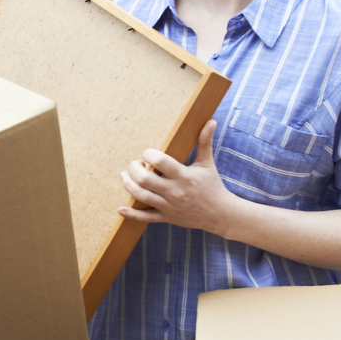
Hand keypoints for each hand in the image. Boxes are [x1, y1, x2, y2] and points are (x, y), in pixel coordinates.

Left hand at [118, 118, 237, 233]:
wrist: (220, 214)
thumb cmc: (212, 186)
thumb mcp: (207, 163)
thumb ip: (205, 142)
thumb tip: (210, 121)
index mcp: (184, 176)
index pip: (160, 162)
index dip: (149, 154)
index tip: (148, 153)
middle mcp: (175, 192)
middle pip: (145, 180)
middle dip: (134, 169)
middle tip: (135, 164)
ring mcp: (169, 206)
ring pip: (141, 196)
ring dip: (128, 184)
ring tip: (125, 176)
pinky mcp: (166, 217)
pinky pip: (146, 217)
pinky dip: (132, 214)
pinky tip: (120, 209)